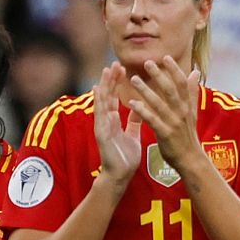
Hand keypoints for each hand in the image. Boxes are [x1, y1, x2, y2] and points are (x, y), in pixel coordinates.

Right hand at [92, 64, 140, 187]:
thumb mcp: (132, 134)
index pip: (114, 97)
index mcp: (114, 121)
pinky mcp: (102, 136)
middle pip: (107, 96)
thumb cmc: (125, 157)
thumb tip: (139, 106)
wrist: (120, 176)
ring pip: (101, 104)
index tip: (122, 68)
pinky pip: (101, 119)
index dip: (117, 83)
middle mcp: (106, 121)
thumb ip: (134, 121)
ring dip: (103, 88)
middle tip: (114, 63)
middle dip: (110, 80)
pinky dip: (100, 106)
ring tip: (105, 73)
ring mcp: (102, 128)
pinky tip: (100, 95)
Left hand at [126, 56, 202, 172]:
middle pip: (170, 90)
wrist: (190, 159)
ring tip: (133, 79)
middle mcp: (181, 112)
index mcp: (187, 106)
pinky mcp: (165, 134)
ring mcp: (174, 123)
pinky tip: (132, 103)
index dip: (174, 70)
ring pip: (159, 103)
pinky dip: (143, 111)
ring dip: (146, 90)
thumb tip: (195, 72)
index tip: (165, 57)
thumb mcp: (192, 112)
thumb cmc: (188, 135)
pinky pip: (152, 120)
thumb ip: (192, 92)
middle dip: (159, 75)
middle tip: (147, 62)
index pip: (182, 84)